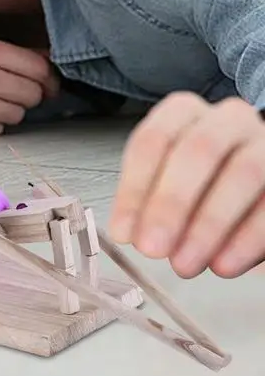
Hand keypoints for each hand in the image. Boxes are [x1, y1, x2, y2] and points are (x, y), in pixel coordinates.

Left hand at [108, 92, 264, 278]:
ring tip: (185, 263)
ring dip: (209, 225)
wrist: (251, 177)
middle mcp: (226, 119)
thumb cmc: (200, 176)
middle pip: (198, 151)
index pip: (153, 141)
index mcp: (183, 112)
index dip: (135, 189)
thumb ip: (145, 200)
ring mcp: (263, 142)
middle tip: (152, 247)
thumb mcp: (163, 177)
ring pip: (243, 174)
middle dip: (171, 204)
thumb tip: (129, 232)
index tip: (125, 232)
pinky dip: (246, 238)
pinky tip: (223, 263)